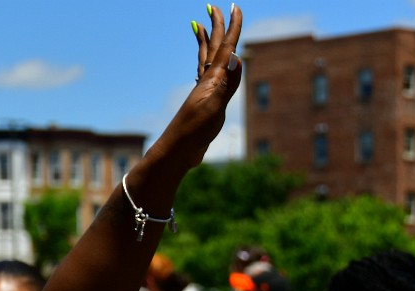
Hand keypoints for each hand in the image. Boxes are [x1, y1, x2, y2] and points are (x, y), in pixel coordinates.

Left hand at [145, 4, 242, 172]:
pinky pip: (204, 76)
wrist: (177, 152)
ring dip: (205, 42)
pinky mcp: (201, 103)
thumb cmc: (194, 132)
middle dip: (215, 27)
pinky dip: (206, 65)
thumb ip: (227, 84)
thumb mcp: (214, 107)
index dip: (231, 28)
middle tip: (212, 6)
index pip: (225, 48)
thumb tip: (237, 58)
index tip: (234, 6)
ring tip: (200, 27)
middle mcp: (206, 82)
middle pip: (212, 48)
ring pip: (205, 60)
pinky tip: (206, 68)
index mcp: (211, 80)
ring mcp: (203, 92)